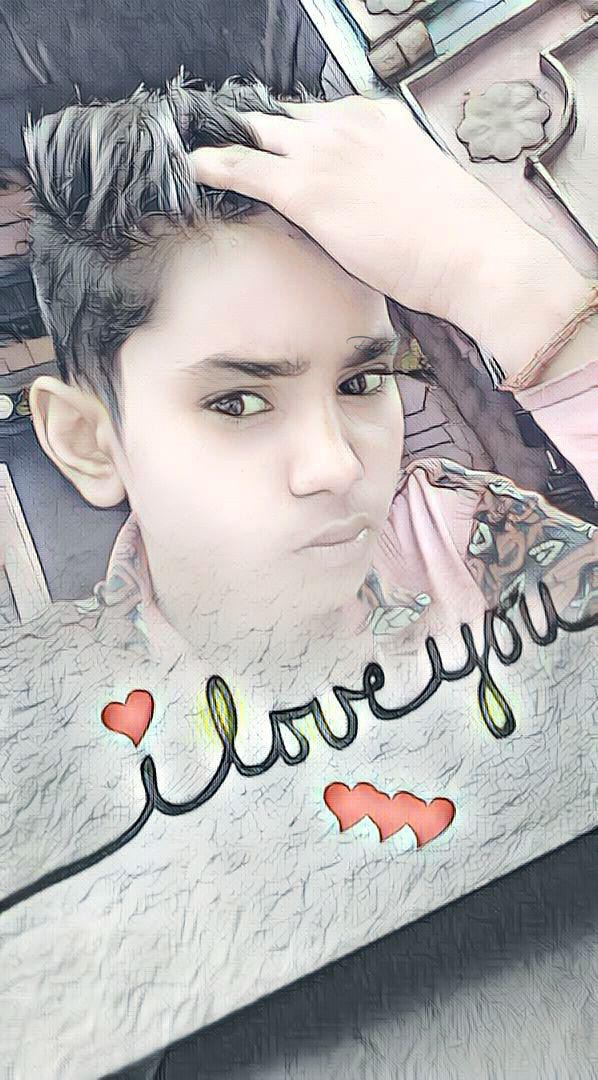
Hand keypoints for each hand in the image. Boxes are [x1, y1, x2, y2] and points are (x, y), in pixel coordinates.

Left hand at [189, 94, 589, 380]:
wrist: (471, 254)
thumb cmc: (456, 239)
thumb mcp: (419, 193)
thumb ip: (385, 186)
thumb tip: (369, 209)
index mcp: (379, 119)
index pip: (319, 117)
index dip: (291, 136)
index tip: (274, 148)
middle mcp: (347, 123)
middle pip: (282, 119)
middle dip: (255, 134)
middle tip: (226, 147)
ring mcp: (322, 150)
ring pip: (256, 135)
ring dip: (229, 146)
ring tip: (199, 158)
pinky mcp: (304, 186)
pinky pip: (241, 167)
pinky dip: (211, 165)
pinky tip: (190, 168)